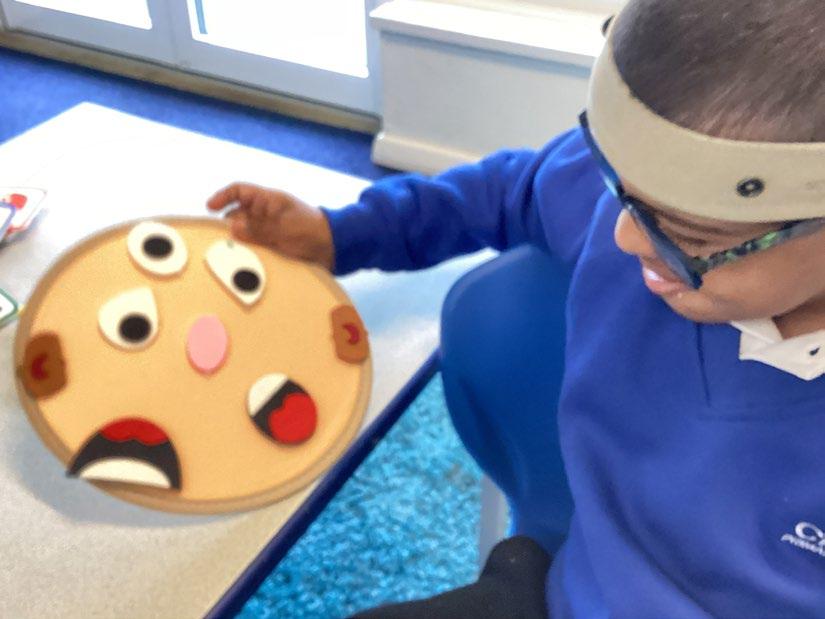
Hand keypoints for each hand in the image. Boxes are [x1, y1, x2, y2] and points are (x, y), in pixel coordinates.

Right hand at [207, 182, 334, 270]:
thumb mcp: (285, 228)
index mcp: (268, 201)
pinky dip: (247, 253)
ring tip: (229, 254)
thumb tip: (231, 226)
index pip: (240, 191)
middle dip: (227, 226)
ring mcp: (268, 230)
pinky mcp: (271, 245)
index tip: (210, 208)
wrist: (333, 248)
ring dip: (237, 242)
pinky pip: (253, 247)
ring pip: (243, 234)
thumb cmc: (313, 230)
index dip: (223, 197)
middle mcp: (265, 214)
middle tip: (219, 240)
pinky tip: (242, 262)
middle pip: (237, 215)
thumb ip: (260, 228)